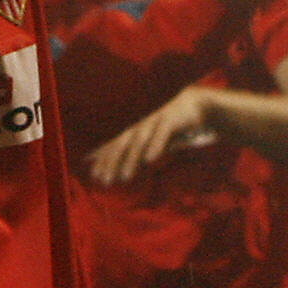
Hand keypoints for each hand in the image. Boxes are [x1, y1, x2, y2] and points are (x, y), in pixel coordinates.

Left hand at [84, 84, 217, 185]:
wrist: (193, 105)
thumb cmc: (168, 128)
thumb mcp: (150, 142)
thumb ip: (134, 154)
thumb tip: (117, 168)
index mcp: (134, 132)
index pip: (114, 147)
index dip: (104, 161)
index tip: (94, 177)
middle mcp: (140, 127)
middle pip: (122, 145)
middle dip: (112, 163)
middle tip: (104, 181)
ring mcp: (154, 122)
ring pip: (139, 142)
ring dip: (131, 160)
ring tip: (124, 177)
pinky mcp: (171, 121)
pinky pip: (161, 134)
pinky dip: (155, 146)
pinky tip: (150, 160)